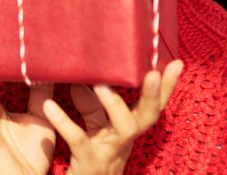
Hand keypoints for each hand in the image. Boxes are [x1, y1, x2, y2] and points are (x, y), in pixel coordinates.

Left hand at [41, 60, 183, 174]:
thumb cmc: (89, 158)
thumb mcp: (94, 129)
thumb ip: (91, 105)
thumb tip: (82, 78)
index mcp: (128, 128)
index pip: (151, 105)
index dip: (166, 87)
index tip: (176, 63)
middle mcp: (124, 140)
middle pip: (148, 117)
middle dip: (154, 95)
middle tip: (153, 72)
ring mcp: (110, 153)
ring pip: (125, 129)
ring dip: (116, 105)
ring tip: (102, 84)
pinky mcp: (90, 163)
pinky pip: (80, 141)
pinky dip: (64, 122)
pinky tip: (49, 106)